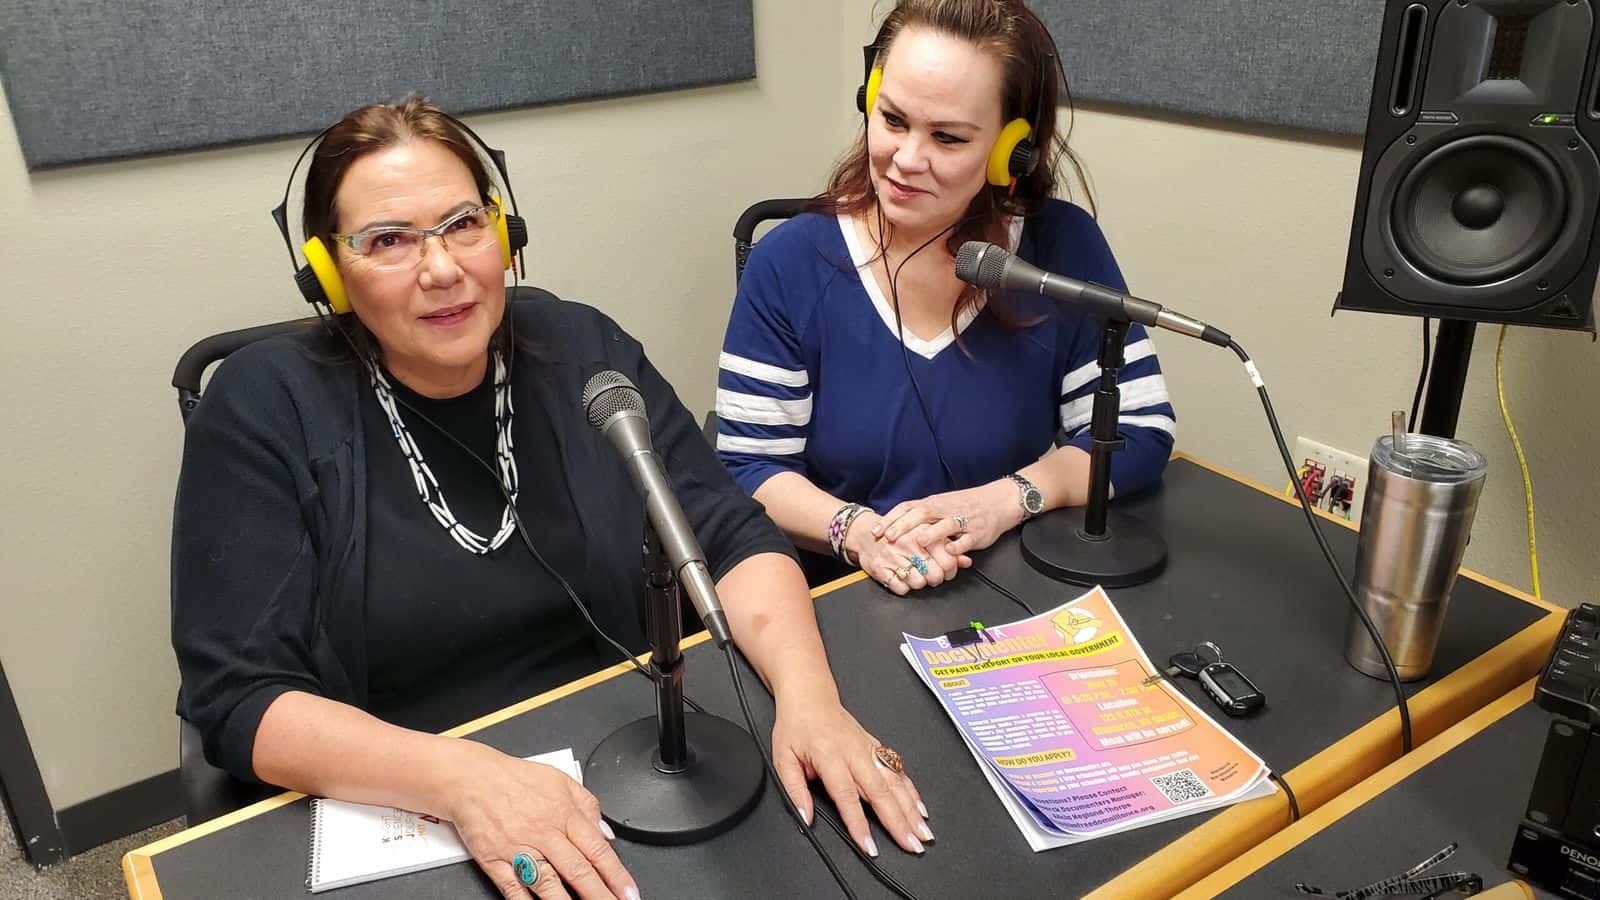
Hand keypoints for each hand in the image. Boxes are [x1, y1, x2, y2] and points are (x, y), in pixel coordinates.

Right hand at [442, 742, 639, 899]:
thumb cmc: (514, 779)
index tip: (629, 893)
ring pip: (548, 884)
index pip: (598, 850)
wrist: (471, 778)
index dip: (617, 875)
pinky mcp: (495, 860)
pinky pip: (513, 888)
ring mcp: (519, 849)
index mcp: (563, 814)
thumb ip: (588, 806)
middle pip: (578, 871)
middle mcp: (544, 833)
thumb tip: (606, 832)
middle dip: (600, 896)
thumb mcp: (560, 781)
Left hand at [769, 686, 932, 856]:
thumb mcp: (782, 758)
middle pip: (881, 792)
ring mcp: (868, 748)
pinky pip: (898, 771)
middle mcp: (853, 752)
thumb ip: (794, 791)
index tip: (869, 845)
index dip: (859, 824)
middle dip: (898, 821)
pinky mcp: (876, 747)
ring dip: (911, 809)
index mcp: (829, 755)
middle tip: (911, 845)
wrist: (810, 695)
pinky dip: (912, 791)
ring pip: (895, 782)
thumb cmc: (796, 725)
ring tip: (922, 832)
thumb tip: (804, 817)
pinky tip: (920, 808)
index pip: (847, 795)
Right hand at [844, 512, 965, 594]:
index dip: (950, 571)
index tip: (947, 571)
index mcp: (923, 534)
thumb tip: (966, 561)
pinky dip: (903, 587)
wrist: (867, 535)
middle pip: (935, 576)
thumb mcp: (925, 536)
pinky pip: (900, 588)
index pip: (949, 561)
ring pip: (918, 584)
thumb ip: (948, 548)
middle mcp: (909, 545)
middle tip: (930, 575)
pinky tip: (902, 577)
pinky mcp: (880, 568)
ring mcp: (893, 557)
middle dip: (935, 579)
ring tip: (915, 574)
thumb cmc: (900, 536)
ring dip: (919, 583)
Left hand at [876, 480, 1022, 555]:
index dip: (891, 519)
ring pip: (945, 524)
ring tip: (918, 541)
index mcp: (933, 504)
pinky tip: (950, 550)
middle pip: (922, 514)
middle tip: (889, 537)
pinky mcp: (977, 533)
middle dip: (904, 525)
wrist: (998, 502)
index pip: (908, 508)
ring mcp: (962, 521)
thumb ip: (921, 516)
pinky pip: (966, 539)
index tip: (876, 532)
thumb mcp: (941, 506)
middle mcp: (945, 510)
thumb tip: (895, 526)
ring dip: (931, 533)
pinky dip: (958, 545)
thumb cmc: (965, 506)